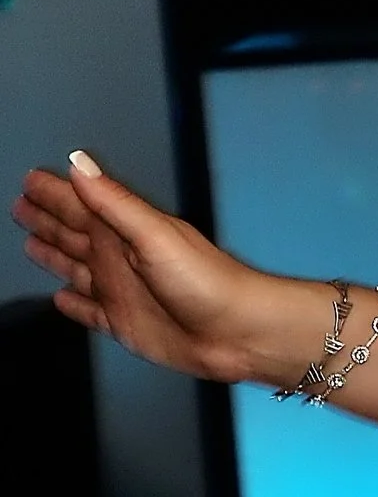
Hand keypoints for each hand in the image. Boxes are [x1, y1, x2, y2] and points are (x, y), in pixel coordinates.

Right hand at [15, 155, 274, 383]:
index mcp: (125, 232)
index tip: (30, 179)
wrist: (237, 332)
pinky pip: (87, 310)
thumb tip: (79, 164)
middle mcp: (120, 258)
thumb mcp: (155, 235)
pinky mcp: (122, 322)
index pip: (81, 204)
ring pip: (75, 267)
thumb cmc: (207, 280)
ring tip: (30, 241)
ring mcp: (120, 290)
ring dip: (53, 253)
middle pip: (72, 233)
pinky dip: (72, 304)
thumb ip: (115, 202)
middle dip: (46, 217)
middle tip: (20, 203)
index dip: (56, 192)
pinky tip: (60, 298)